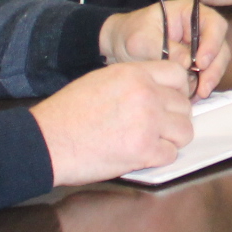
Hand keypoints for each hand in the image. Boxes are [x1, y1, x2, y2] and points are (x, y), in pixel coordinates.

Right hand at [30, 62, 196, 185]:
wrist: (47, 141)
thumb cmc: (67, 112)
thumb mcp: (101, 80)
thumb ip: (134, 81)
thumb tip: (158, 88)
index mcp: (134, 74)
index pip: (178, 75)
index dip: (178, 90)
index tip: (170, 102)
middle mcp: (146, 94)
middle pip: (184, 105)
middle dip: (173, 118)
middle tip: (157, 127)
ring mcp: (147, 122)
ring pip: (184, 131)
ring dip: (171, 139)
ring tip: (151, 142)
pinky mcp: (143, 150)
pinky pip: (171, 154)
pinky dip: (159, 157)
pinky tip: (141, 155)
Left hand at [100, 0, 231, 93]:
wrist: (117, 46)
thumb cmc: (128, 34)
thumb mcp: (141, 39)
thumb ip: (163, 49)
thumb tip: (187, 63)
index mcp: (189, 14)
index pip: (214, 24)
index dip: (213, 43)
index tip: (200, 63)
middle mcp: (198, 30)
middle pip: (220, 47)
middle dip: (214, 68)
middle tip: (204, 87)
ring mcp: (198, 48)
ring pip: (215, 64)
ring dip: (209, 80)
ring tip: (196, 95)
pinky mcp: (193, 65)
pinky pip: (204, 76)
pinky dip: (200, 87)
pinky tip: (191, 97)